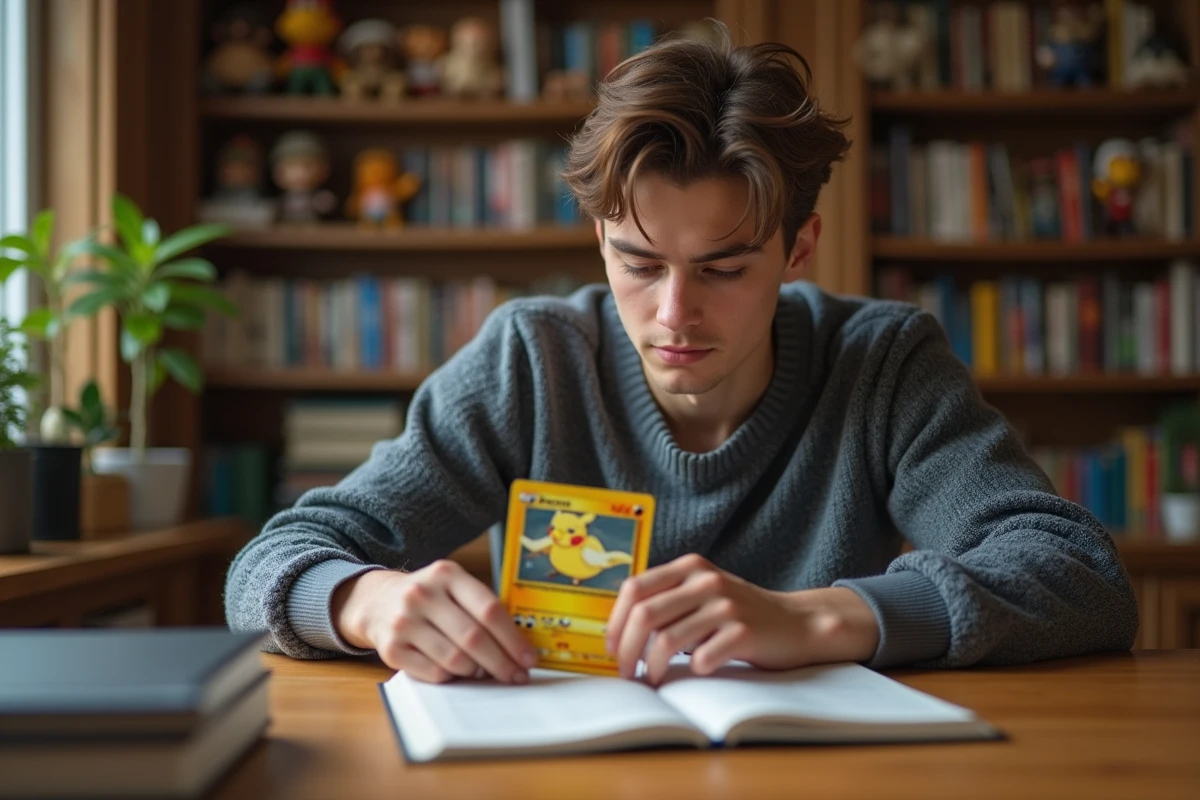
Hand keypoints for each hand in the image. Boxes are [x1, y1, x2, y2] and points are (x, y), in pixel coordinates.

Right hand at [331, 561, 538, 683]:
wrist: (376, 601)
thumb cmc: (428, 597)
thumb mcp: (452, 586)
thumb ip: (481, 606)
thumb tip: (519, 646)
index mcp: (446, 574)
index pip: (489, 609)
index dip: (513, 638)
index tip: (528, 658)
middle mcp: (422, 594)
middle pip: (474, 638)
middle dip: (502, 662)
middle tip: (516, 676)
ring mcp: (403, 622)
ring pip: (455, 659)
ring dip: (477, 672)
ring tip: (484, 671)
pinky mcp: (391, 649)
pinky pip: (435, 673)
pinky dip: (453, 677)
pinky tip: (457, 671)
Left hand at [605, 554, 880, 684]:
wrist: (796, 623)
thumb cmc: (739, 614)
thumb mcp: (702, 593)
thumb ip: (667, 599)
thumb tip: (618, 631)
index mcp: (690, 568)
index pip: (634, 588)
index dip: (615, 621)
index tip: (611, 647)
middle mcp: (706, 581)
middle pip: (645, 615)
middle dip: (626, 650)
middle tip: (625, 672)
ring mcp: (726, 606)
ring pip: (667, 639)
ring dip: (653, 667)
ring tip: (654, 679)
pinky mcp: (744, 632)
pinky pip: (702, 657)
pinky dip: (692, 668)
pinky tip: (697, 669)